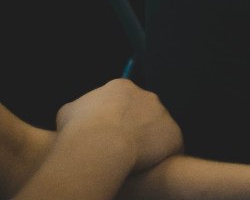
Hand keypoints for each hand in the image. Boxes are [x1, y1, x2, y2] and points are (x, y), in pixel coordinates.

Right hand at [55, 79, 182, 173]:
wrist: (100, 144)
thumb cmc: (78, 129)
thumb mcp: (67, 113)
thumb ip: (79, 109)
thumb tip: (80, 114)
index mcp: (121, 88)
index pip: (122, 99)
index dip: (114, 117)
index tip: (107, 131)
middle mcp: (147, 96)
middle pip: (143, 112)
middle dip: (134, 127)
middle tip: (119, 146)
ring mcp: (164, 115)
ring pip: (158, 130)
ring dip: (148, 142)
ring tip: (132, 159)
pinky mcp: (174, 136)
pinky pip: (171, 148)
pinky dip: (161, 158)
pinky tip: (149, 169)